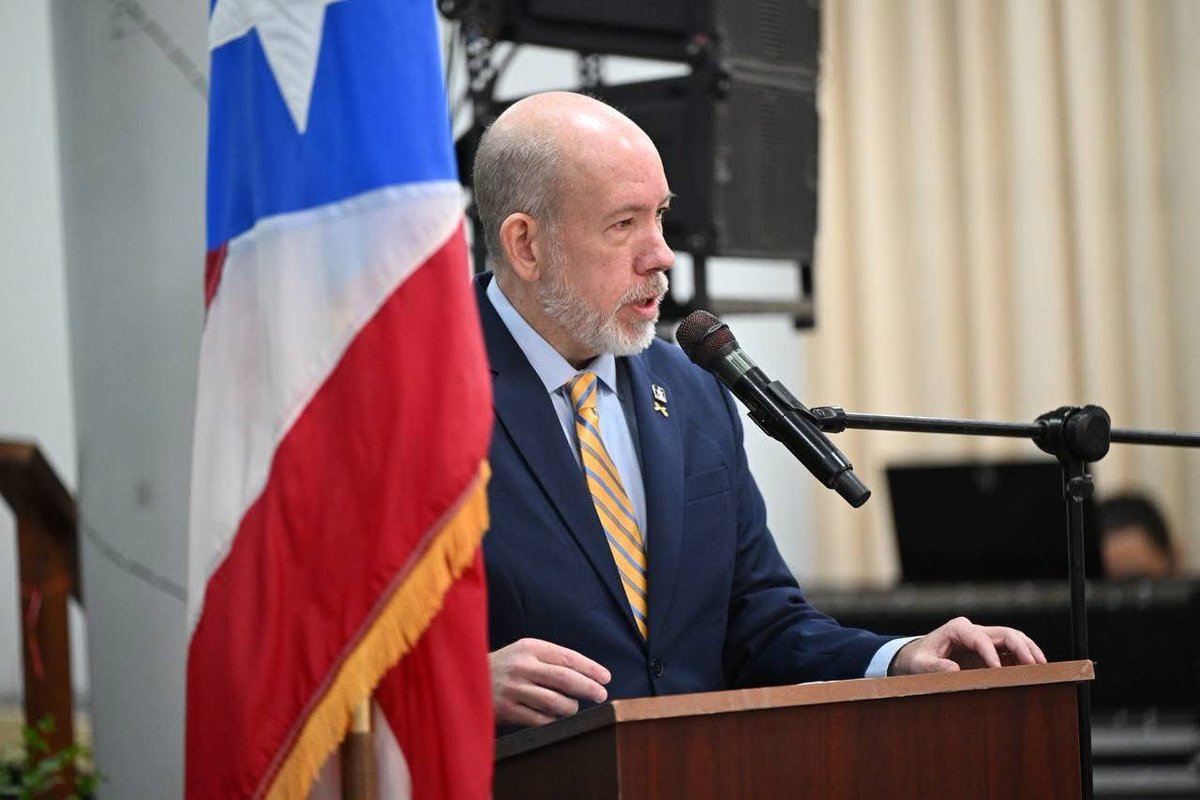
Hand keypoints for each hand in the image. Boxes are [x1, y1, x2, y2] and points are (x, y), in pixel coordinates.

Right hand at [490, 638, 611, 726]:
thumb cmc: (504, 667)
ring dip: (571, 708)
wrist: (464, 678)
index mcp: (529, 647)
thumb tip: (587, 676)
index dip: (590, 668)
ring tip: (573, 707)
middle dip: (588, 688)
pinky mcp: (507, 710)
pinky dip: (552, 720)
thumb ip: (550, 660)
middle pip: (565, 679)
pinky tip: (554, 717)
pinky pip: (540, 719)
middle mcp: (522, 666)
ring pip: (555, 702)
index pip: (568, 657)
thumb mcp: (524, 653)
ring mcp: (513, 688)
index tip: (606, 677)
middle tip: (601, 695)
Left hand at [889, 616, 1046, 675]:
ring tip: (1042, 668)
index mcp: (957, 629)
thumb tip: (954, 670)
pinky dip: (1024, 657)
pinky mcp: (989, 649)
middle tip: (1035, 667)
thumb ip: (935, 667)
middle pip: (1005, 634)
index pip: (980, 638)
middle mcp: (973, 630)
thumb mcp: (920, 664)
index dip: (991, 653)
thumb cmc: (918, 659)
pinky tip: (1034, 670)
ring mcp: (983, 638)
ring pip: (1013, 638)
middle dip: (1022, 649)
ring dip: (1029, 651)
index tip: (998, 671)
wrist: (916, 657)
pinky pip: (1011, 650)